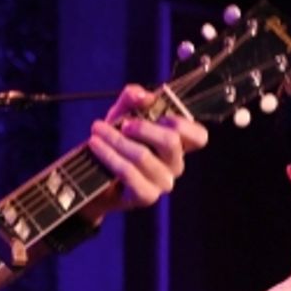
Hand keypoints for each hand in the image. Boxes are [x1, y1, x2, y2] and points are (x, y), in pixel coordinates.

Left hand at [90, 84, 208, 209]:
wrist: (91, 176)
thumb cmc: (115, 142)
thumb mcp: (122, 114)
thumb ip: (132, 99)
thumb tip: (143, 95)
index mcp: (178, 144)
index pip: (199, 136)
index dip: (182, 122)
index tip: (159, 114)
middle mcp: (175, 164)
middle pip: (171, 142)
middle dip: (143, 128)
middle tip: (123, 124)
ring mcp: (162, 182)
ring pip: (143, 156)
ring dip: (116, 140)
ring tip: (98, 131)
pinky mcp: (146, 196)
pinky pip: (128, 173)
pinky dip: (109, 155)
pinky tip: (96, 145)